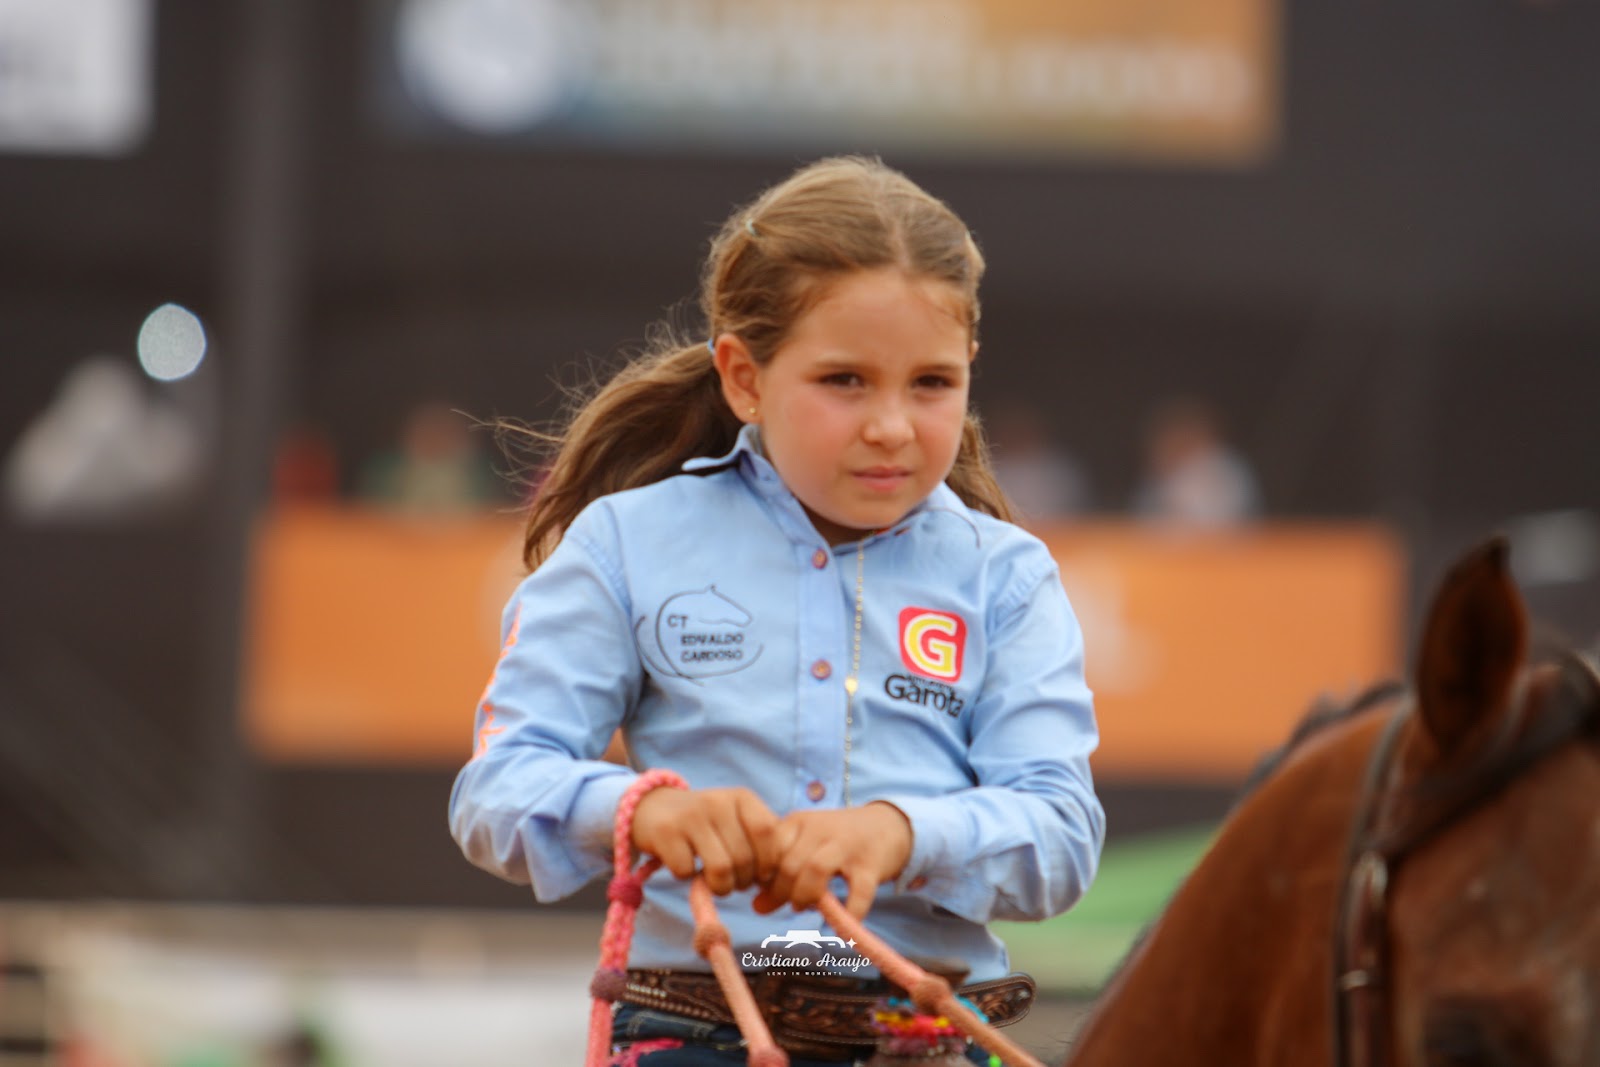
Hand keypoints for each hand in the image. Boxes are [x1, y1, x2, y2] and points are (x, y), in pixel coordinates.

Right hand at [629, 786, 779, 895]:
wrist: (652, 808)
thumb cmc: (705, 824)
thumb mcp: (734, 821)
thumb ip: (757, 842)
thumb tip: (775, 878)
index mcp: (741, 798)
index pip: (768, 832)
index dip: (769, 861)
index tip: (761, 875)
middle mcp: (717, 801)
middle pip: (744, 857)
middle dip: (743, 881)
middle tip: (733, 882)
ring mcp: (690, 816)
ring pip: (720, 869)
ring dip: (721, 886)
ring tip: (716, 882)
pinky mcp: (665, 833)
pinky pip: (687, 871)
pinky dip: (688, 877)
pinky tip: (685, 865)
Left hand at [753, 801, 912, 918]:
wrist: (887, 825)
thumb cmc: (837, 841)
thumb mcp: (806, 848)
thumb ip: (780, 876)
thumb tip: (756, 907)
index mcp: (799, 822)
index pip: (769, 849)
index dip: (762, 875)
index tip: (767, 888)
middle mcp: (821, 830)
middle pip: (790, 864)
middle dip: (782, 892)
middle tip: (789, 902)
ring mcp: (847, 846)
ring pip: (816, 870)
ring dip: (805, 897)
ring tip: (804, 907)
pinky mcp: (871, 864)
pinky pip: (857, 892)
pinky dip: (848, 912)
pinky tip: (842, 926)